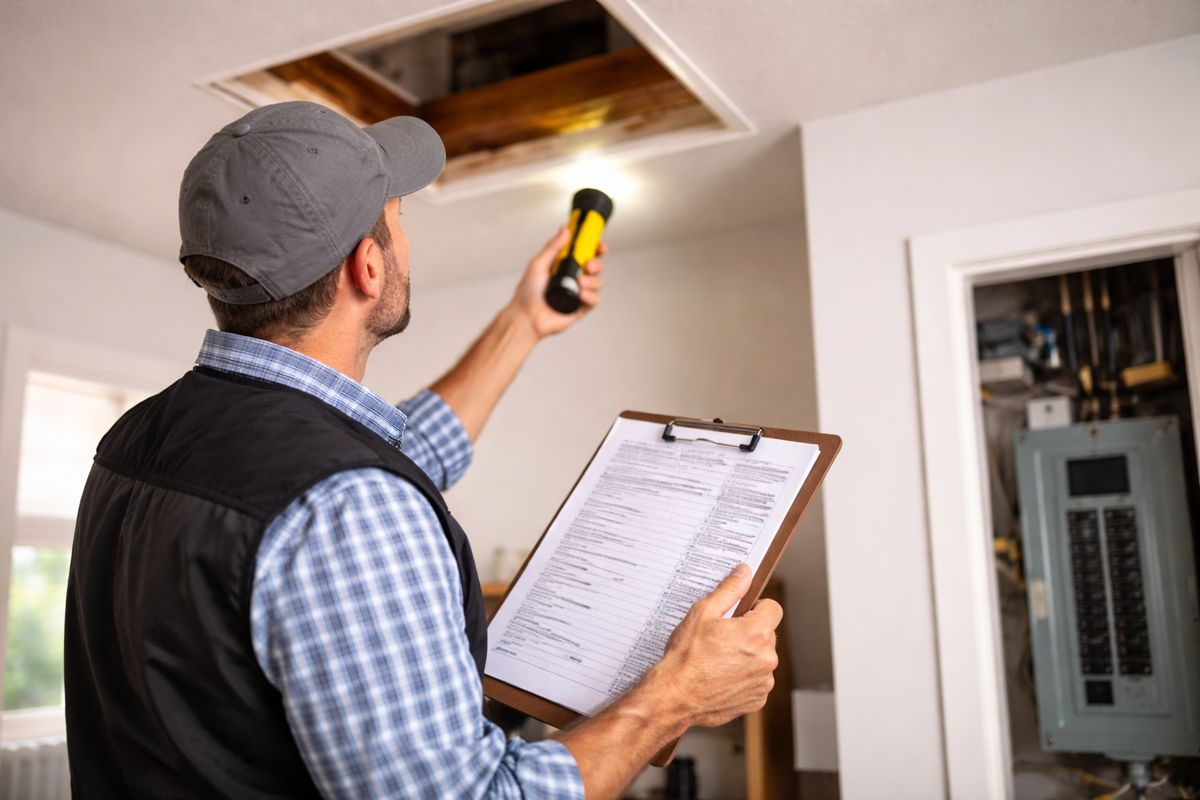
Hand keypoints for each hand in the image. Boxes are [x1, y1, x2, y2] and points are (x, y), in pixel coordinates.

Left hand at [508, 226, 606, 338]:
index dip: (595, 248)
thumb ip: (553, 247)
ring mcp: (579, 293)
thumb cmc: (527, 293)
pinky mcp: (581, 308)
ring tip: (580, 283)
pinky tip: (581, 295)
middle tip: (588, 265)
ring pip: (598, 282)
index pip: (585, 253)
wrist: (526, 317)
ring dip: (592, 281)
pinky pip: (595, 300)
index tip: (599, 245)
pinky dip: (590, 296)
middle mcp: (573, 278)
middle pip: (596, 266)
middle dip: (597, 263)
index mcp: (564, 265)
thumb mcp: (538, 264)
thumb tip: (565, 229)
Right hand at [644, 565, 781, 727]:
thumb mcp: (703, 613)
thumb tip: (744, 573)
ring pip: (761, 658)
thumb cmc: (686, 657)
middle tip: (721, 637)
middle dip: (749, 632)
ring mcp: (763, 682)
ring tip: (718, 659)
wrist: (675, 696)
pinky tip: (721, 676)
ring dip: (747, 656)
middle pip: (767, 634)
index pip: (773, 609)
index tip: (740, 614)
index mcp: (756, 633)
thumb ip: (729, 590)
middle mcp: (766, 658)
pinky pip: (756, 680)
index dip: (756, 608)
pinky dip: (743, 677)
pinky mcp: (757, 699)